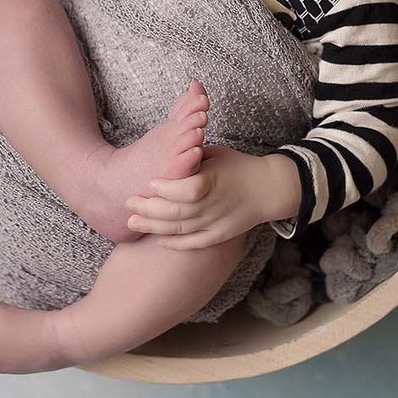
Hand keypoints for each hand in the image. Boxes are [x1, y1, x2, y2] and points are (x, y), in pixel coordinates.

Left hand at [125, 146, 298, 249]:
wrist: (268, 188)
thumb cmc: (238, 166)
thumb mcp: (215, 154)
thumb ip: (191, 156)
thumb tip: (164, 154)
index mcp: (214, 181)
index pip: (188, 190)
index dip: (166, 189)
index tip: (149, 183)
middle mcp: (214, 205)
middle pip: (178, 212)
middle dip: (149, 209)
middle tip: (128, 202)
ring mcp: (217, 223)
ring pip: (181, 229)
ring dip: (154, 227)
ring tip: (133, 222)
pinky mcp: (219, 236)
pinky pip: (193, 243)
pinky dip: (175, 243)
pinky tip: (157, 239)